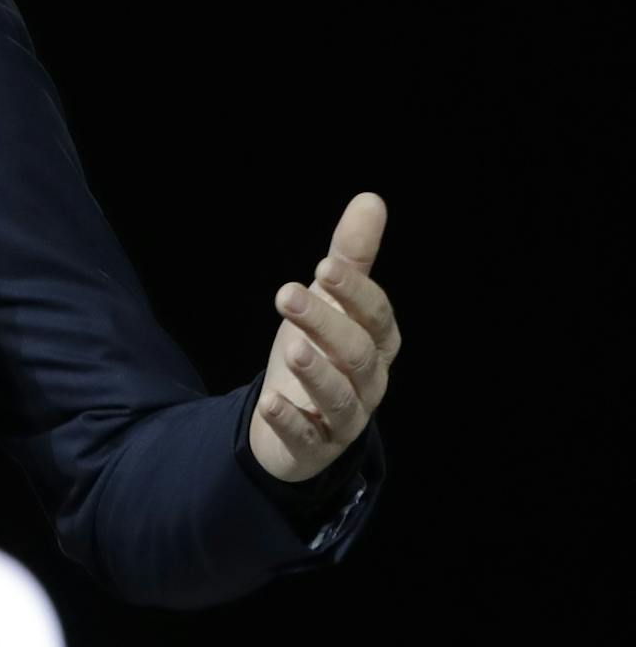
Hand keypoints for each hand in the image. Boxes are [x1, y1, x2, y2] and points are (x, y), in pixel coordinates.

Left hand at [250, 191, 401, 482]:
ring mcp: (344, 418)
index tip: (324, 265)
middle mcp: (368, 381)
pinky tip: (269, 403)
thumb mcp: (331, 302)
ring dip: (316, 372)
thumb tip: (370, 199)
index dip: (355, 292)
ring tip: (290, 346)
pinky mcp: (313, 446)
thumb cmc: (320, 349)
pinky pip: (306, 438)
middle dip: (325, 323)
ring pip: (339, 397)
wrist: (299, 420)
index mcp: (377, 344)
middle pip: (356, 352)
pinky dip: (288, 421)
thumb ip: (351, 257)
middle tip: (287, 294)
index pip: (376, 317)